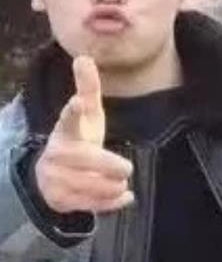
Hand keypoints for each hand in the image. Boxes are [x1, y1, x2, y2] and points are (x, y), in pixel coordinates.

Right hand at [35, 56, 133, 213]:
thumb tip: (83, 57)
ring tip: (122, 184)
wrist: (54, 174)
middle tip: (127, 168)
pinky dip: (109, 203)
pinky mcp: (58, 199)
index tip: (78, 102)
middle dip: (108, 165)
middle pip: (85, 159)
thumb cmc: (78, 138)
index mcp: (67, 129)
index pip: (69, 117)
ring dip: (110, 187)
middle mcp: (57, 153)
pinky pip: (87, 204)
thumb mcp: (87, 114)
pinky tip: (124, 198)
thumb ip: (88, 89)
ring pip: (87, 185)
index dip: (74, 110)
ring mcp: (54, 177)